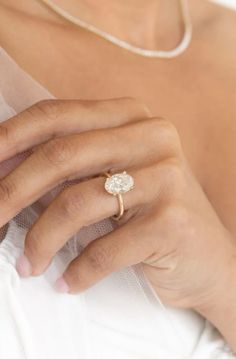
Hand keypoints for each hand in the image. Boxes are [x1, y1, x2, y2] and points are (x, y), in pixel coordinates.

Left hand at [0, 98, 234, 313]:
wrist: (206, 257)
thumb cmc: (149, 213)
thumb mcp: (111, 177)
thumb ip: (68, 168)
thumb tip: (3, 173)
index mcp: (131, 117)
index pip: (57, 116)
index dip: (10, 138)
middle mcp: (152, 137)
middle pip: (62, 155)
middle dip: (12, 191)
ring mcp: (167, 178)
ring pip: (78, 203)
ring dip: (41, 241)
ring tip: (29, 265)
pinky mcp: (173, 222)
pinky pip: (106, 248)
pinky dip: (77, 270)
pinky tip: (67, 281)